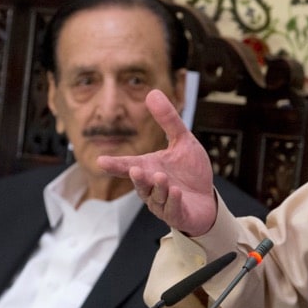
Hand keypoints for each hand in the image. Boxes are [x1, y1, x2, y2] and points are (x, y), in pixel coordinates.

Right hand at [96, 89, 217, 236]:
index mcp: (149, 168)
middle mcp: (152, 187)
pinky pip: (172, 209)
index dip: (114, 165)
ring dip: (157, 187)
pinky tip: (176, 192)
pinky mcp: (178, 215)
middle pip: (139, 184)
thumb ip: (168, 120)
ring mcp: (163, 203)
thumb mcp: (182, 141)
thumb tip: (152, 92)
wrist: (206, 200)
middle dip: (137, 178)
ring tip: (160, 177)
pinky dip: (173, 201)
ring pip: (155, 197)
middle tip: (134, 169)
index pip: (127, 166)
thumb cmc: (190, 172)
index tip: (100, 161)